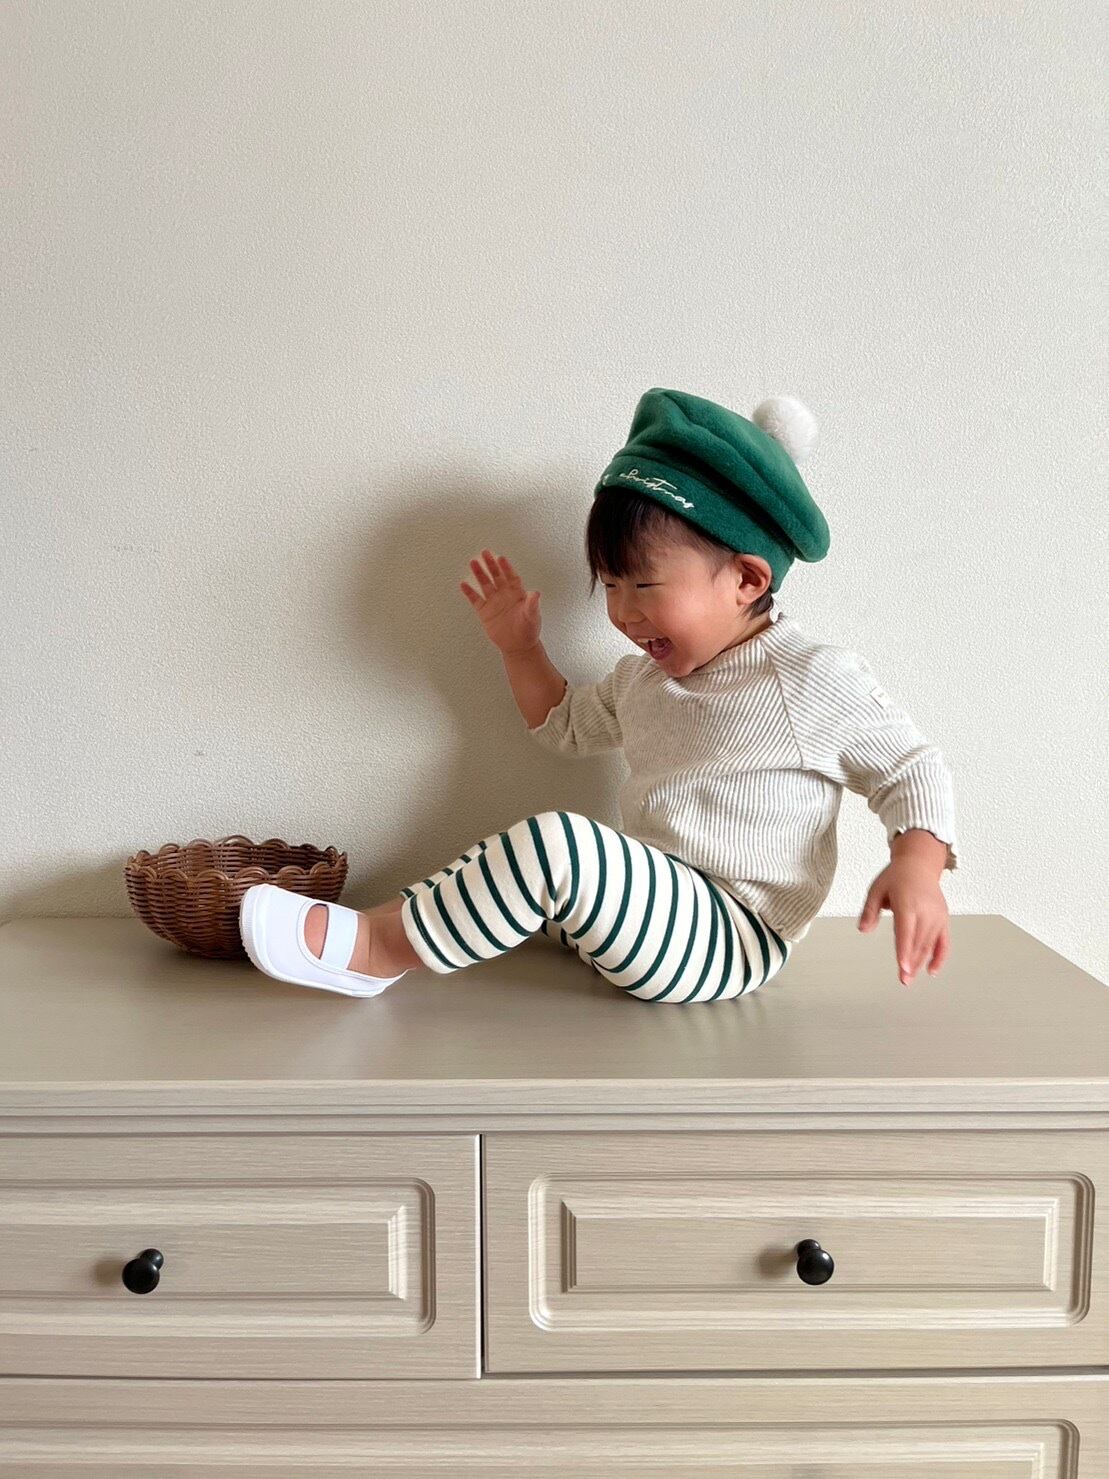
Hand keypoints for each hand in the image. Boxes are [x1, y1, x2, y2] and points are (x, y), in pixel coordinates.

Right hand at [460, 548, 541, 654]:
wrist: (518, 646)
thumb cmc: (528, 630)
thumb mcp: (533, 616)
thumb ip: (532, 604)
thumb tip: (536, 593)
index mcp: (517, 593)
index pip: (511, 576)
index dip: (506, 567)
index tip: (501, 558)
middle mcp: (504, 594)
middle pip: (496, 576)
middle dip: (491, 564)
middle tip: (485, 553)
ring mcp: (494, 602)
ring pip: (485, 584)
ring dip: (479, 573)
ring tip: (473, 562)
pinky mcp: (484, 612)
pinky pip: (476, 599)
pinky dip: (470, 592)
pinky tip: (464, 584)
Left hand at [857, 860, 949, 985]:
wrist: (919, 864)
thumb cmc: (896, 877)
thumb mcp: (876, 889)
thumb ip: (869, 910)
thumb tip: (863, 930)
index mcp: (908, 903)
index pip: (906, 931)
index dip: (905, 951)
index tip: (903, 967)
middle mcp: (926, 911)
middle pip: (919, 941)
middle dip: (912, 963)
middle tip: (904, 980)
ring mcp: (937, 916)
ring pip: (929, 944)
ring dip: (921, 962)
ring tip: (910, 977)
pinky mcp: (943, 919)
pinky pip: (944, 942)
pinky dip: (940, 957)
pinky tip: (931, 970)